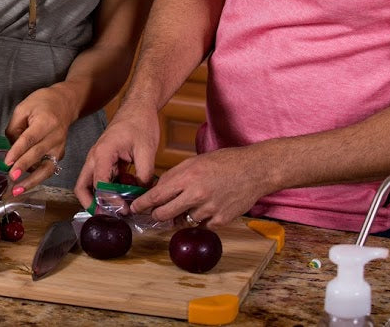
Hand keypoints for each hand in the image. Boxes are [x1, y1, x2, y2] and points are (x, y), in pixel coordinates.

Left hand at [3, 83, 76, 191]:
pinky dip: (37, 178)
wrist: (64, 103)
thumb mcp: (22, 108)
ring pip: (46, 168)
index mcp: (45, 121)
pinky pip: (48, 169)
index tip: (7, 162)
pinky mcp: (60, 154)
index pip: (30, 139)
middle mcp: (55, 136)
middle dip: (23, 167)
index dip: (18, 151)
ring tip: (18, 190)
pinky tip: (25, 184)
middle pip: (38, 154)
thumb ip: (14, 129)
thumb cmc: (41, 103)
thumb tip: (11, 151)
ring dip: (32, 181)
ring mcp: (59, 147)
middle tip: (11, 177)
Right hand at [75, 102, 159, 207]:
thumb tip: (143, 194)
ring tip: (115, 212)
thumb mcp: (146, 149)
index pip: (99, 184)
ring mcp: (99, 159)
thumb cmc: (140, 122)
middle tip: (107, 218)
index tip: (124, 209)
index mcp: (102, 153)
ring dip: (99, 199)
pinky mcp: (106, 160)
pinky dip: (108, 191)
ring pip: (89, 184)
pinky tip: (123, 198)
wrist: (139, 106)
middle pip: (82, 186)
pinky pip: (101, 180)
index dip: (109, 200)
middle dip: (91, 204)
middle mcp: (95, 157)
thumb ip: (144, 174)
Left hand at [129, 146, 269, 228]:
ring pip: (183, 221)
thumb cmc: (223, 163)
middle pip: (165, 214)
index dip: (142, 204)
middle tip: (156, 213)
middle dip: (157, 215)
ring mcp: (209, 209)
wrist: (254, 170)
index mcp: (187, 177)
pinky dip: (200, 220)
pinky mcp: (221, 220)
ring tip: (192, 203)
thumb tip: (157, 191)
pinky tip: (207, 208)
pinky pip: (202, 226)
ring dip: (182, 216)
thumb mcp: (194, 162)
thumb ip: (174, 177)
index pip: (156, 196)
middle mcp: (196, 195)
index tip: (134, 209)